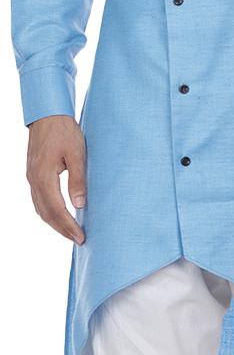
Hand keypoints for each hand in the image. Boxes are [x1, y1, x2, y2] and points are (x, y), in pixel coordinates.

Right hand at [26, 114, 86, 242]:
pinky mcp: (33, 174)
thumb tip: (79, 204)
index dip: (68, 226)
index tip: (81, 237)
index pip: (56, 209)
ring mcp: (31, 177)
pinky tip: (60, 215)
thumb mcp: (77, 153)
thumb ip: (77, 179)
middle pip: (46, 213)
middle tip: (78, 240)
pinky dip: (49, 212)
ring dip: (54, 223)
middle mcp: (34, 179)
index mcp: (44, 176)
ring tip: (70, 232)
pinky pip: (38, 200)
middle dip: (62, 229)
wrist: (47, 114)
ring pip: (40, 208)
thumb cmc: (64, 131)